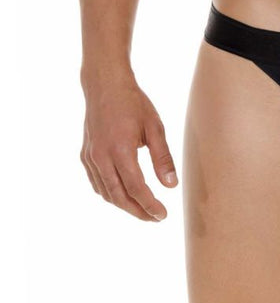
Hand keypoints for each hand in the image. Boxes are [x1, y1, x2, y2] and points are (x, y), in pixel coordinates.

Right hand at [80, 73, 177, 221]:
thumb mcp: (154, 127)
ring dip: (124, 205)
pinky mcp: (85, 155)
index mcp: (121, 150)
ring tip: (142, 208)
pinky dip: (110, 194)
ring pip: (106, 193)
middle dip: (137, 211)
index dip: (149, 205)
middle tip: (154, 218)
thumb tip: (171, 186)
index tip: (163, 215)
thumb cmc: (133, 103)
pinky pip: (97, 183)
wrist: (105, 85)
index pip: (136, 188)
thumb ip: (163, 157)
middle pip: (119, 197)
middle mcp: (102, 157)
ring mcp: (90, 157)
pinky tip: (122, 194)